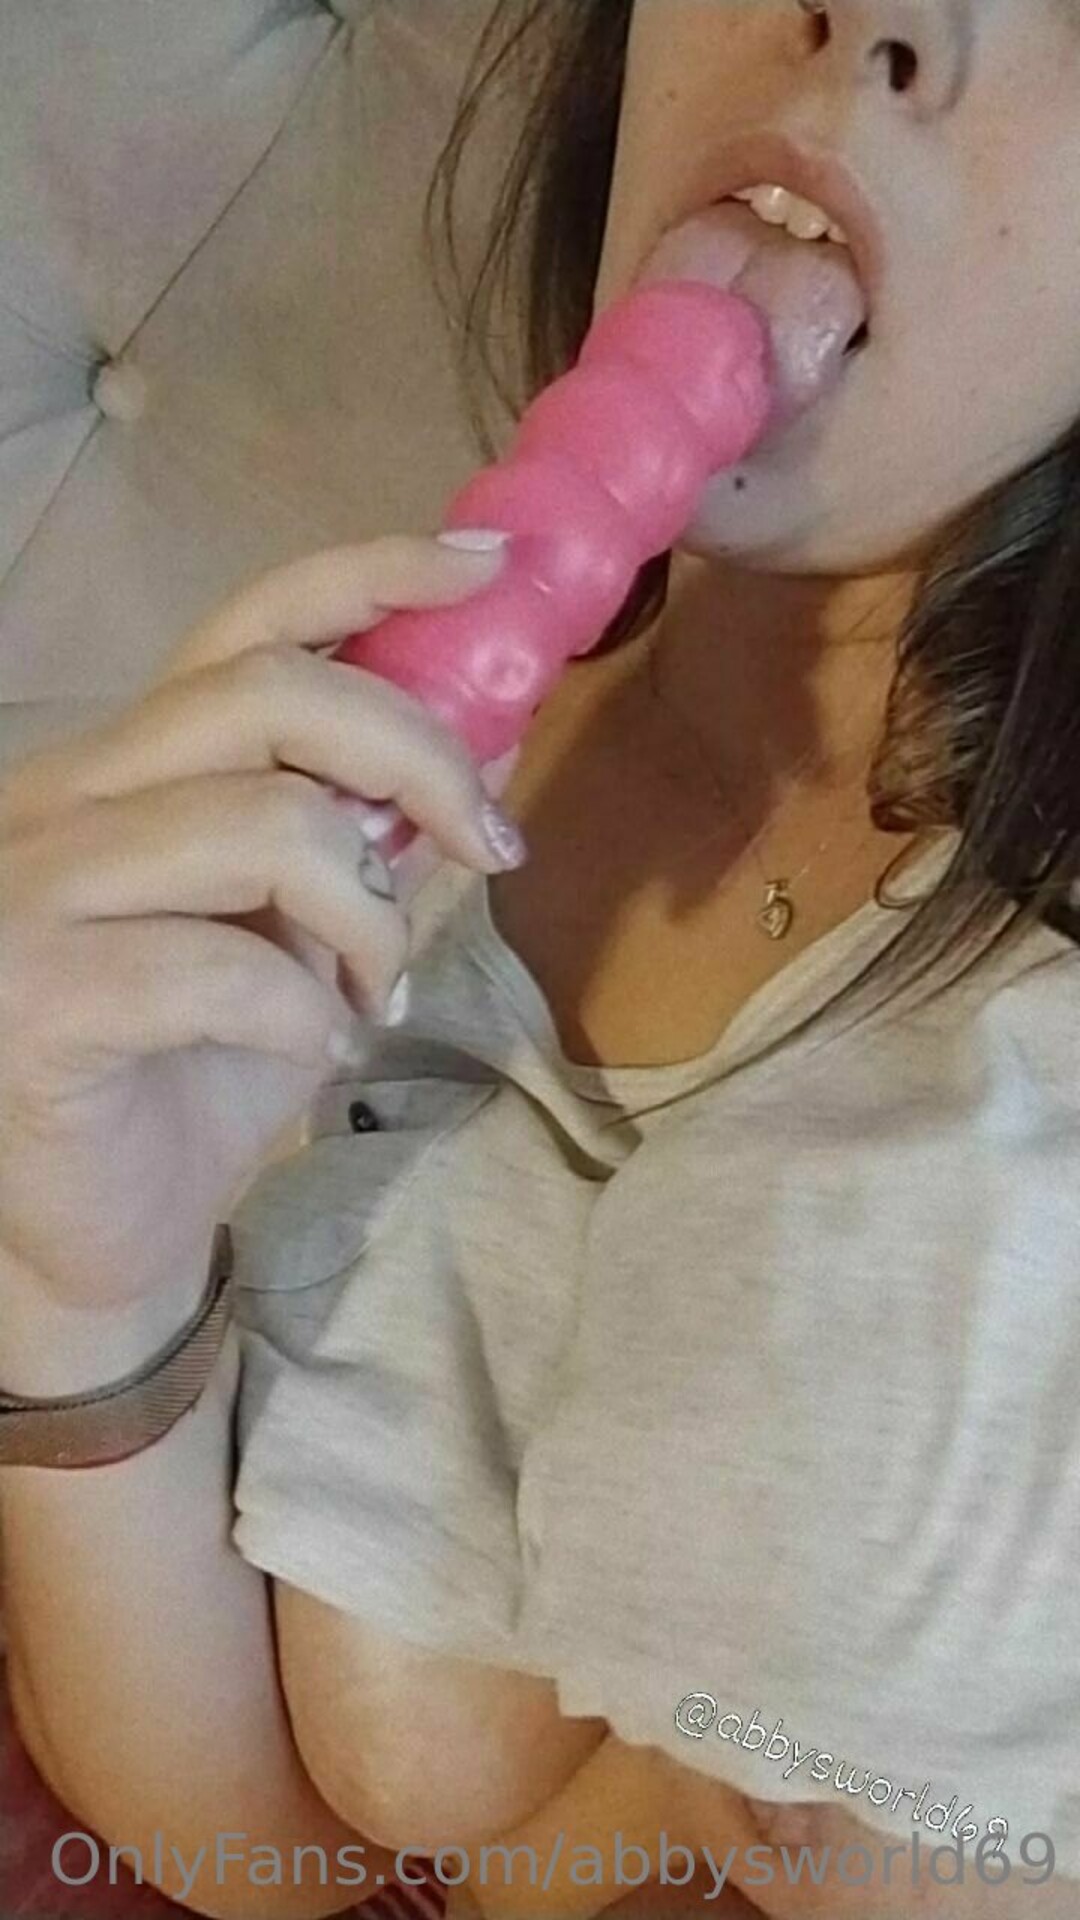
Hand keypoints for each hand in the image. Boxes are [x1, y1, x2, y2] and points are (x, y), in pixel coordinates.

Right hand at [0, 536, 519, 1312]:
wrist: (106, 1230)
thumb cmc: (205, 1073)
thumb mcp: (311, 937)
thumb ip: (374, 834)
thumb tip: (490, 730)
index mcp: (128, 766)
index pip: (244, 625)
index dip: (371, 573)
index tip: (492, 568)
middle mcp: (62, 799)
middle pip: (266, 696)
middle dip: (417, 756)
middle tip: (492, 844)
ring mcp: (31, 891)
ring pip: (260, 825)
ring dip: (364, 913)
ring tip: (369, 986)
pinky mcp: (31, 995)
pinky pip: (219, 968)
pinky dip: (304, 1014)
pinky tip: (312, 1052)